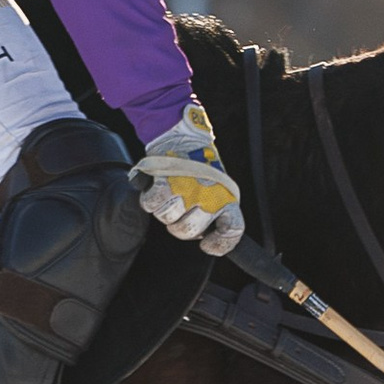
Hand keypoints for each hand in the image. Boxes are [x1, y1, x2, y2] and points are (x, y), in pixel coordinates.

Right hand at [132, 103, 245, 256]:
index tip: (206, 245)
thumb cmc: (200, 169)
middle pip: (189, 231)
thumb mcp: (218, 193)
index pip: (232, 230)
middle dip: (181, 224)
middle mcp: (209, 196)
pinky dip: (151, 198)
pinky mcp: (165, 182)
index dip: (219, 244)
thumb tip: (210, 241)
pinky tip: (158, 188)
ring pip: (168, 219)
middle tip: (182, 209)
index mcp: (227, 200)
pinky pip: (152, 205)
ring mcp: (187, 190)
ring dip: (166, 210)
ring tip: (171, 194)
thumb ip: (218, 217)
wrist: (183, 138)